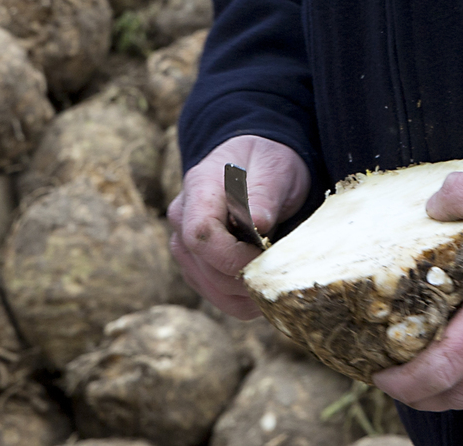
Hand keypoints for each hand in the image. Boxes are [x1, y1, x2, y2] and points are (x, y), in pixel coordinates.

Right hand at [167, 136, 309, 317]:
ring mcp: (185, 246)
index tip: (265, 252)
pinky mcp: (197, 266)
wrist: (255, 162)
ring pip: (212, 289)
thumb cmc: (266, 161)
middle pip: (207, 268)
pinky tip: (263, 286)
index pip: (199, 234)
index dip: (233, 255)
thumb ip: (263, 194)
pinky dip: (243, 301)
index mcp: (198, 189)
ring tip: (275, 276)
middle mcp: (182, 220)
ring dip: (247, 293)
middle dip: (247, 276)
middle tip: (280, 266)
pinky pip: (217, 297)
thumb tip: (258, 224)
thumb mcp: (274, 168)